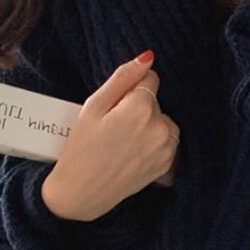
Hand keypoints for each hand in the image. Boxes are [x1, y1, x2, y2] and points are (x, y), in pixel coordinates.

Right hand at [41, 52, 179, 221]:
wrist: (82, 192)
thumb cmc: (81, 147)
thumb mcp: (94, 106)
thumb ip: (123, 78)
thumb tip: (148, 56)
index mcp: (142, 108)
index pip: (150, 79)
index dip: (130, 90)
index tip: (115, 107)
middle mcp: (160, 127)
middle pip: (156, 101)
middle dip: (139, 108)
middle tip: (113, 127)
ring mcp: (167, 148)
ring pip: (163, 120)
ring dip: (149, 125)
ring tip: (123, 141)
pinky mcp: (168, 164)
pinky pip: (166, 140)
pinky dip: (154, 142)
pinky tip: (133, 152)